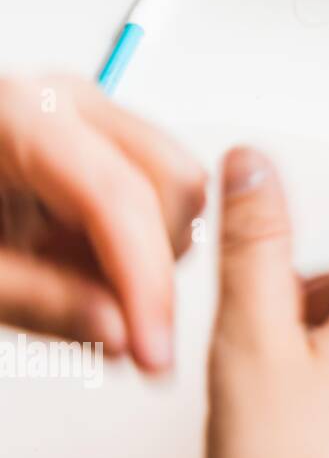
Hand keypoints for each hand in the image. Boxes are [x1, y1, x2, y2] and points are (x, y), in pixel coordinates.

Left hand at [0, 75, 205, 369]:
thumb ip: (36, 301)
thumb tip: (120, 331)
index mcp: (20, 114)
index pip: (119, 198)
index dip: (144, 282)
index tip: (153, 353)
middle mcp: (68, 104)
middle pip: (171, 184)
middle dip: (151, 263)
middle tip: (104, 323)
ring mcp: (91, 120)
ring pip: (180, 193)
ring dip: (147, 256)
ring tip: (70, 284)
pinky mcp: (100, 148)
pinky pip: (160, 200)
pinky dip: (134, 248)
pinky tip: (74, 264)